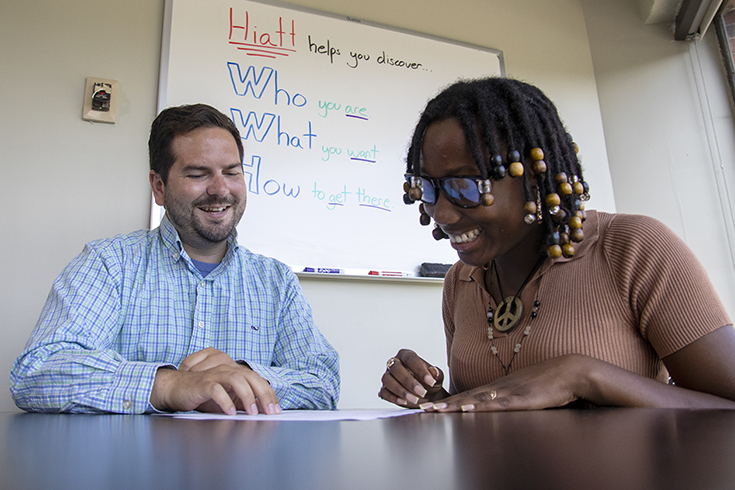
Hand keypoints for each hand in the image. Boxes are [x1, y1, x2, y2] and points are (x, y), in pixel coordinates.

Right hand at [151, 348, 280, 414]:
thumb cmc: (202, 393)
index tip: (276, 409)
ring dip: (247, 396)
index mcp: (235, 372)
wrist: (176, 388)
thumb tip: (260, 411)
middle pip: (251, 377)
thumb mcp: (227, 397)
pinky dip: (225, 401)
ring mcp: (214, 375)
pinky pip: (216, 389)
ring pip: (236, 379)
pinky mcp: (202, 383)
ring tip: (252, 412)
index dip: (269, 394)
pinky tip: (230, 412)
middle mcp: (227, 370)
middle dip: (264, 394)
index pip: (258, 380)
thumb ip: (242, 401)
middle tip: (270, 411)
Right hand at [378, 349, 446, 406]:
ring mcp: (388, 376)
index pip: (410, 358)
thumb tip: (434, 371)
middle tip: (422, 392)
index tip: (430, 382)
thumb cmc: (430, 383)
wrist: (426, 397)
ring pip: (387, 379)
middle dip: (408, 381)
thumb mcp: (437, 379)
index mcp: (407, 355)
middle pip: (396, 367)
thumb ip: (437, 374)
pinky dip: (393, 397)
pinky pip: (384, 392)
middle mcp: (395, 363)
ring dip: (400, 390)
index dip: (420, 370)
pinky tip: (404, 401)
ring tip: (414, 399)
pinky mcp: (384, 389)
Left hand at [424, 354, 586, 411]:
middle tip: (423, 409)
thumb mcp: (524, 390)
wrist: (571, 372)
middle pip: (466, 396)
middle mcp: (500, 387)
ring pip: (477, 399)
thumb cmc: (550, 382)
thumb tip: (496, 405)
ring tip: (436, 410)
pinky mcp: (522, 398)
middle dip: (444, 404)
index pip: (468, 395)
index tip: (430, 406)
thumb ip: (509, 397)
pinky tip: (468, 408)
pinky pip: (497, 403)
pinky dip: (481, 406)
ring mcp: (510, 391)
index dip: (449, 401)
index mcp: (499, 386)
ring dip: (455, 405)